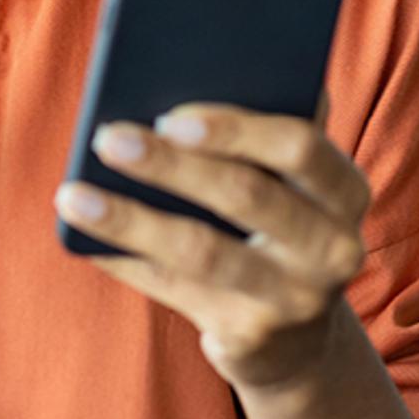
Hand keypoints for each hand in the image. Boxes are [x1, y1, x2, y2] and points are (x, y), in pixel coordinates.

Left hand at [58, 92, 371, 396]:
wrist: (296, 340)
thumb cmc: (277, 228)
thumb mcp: (289, 184)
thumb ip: (260, 136)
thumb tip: (174, 78)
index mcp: (347, 191)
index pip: (301, 147)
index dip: (235, 129)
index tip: (171, 112)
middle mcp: (334, 249)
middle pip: (248, 196)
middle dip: (172, 164)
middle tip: (108, 137)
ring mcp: (294, 300)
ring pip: (201, 252)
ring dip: (130, 219)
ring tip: (72, 195)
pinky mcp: (249, 339)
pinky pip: (174, 291)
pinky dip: (124, 259)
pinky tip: (82, 238)